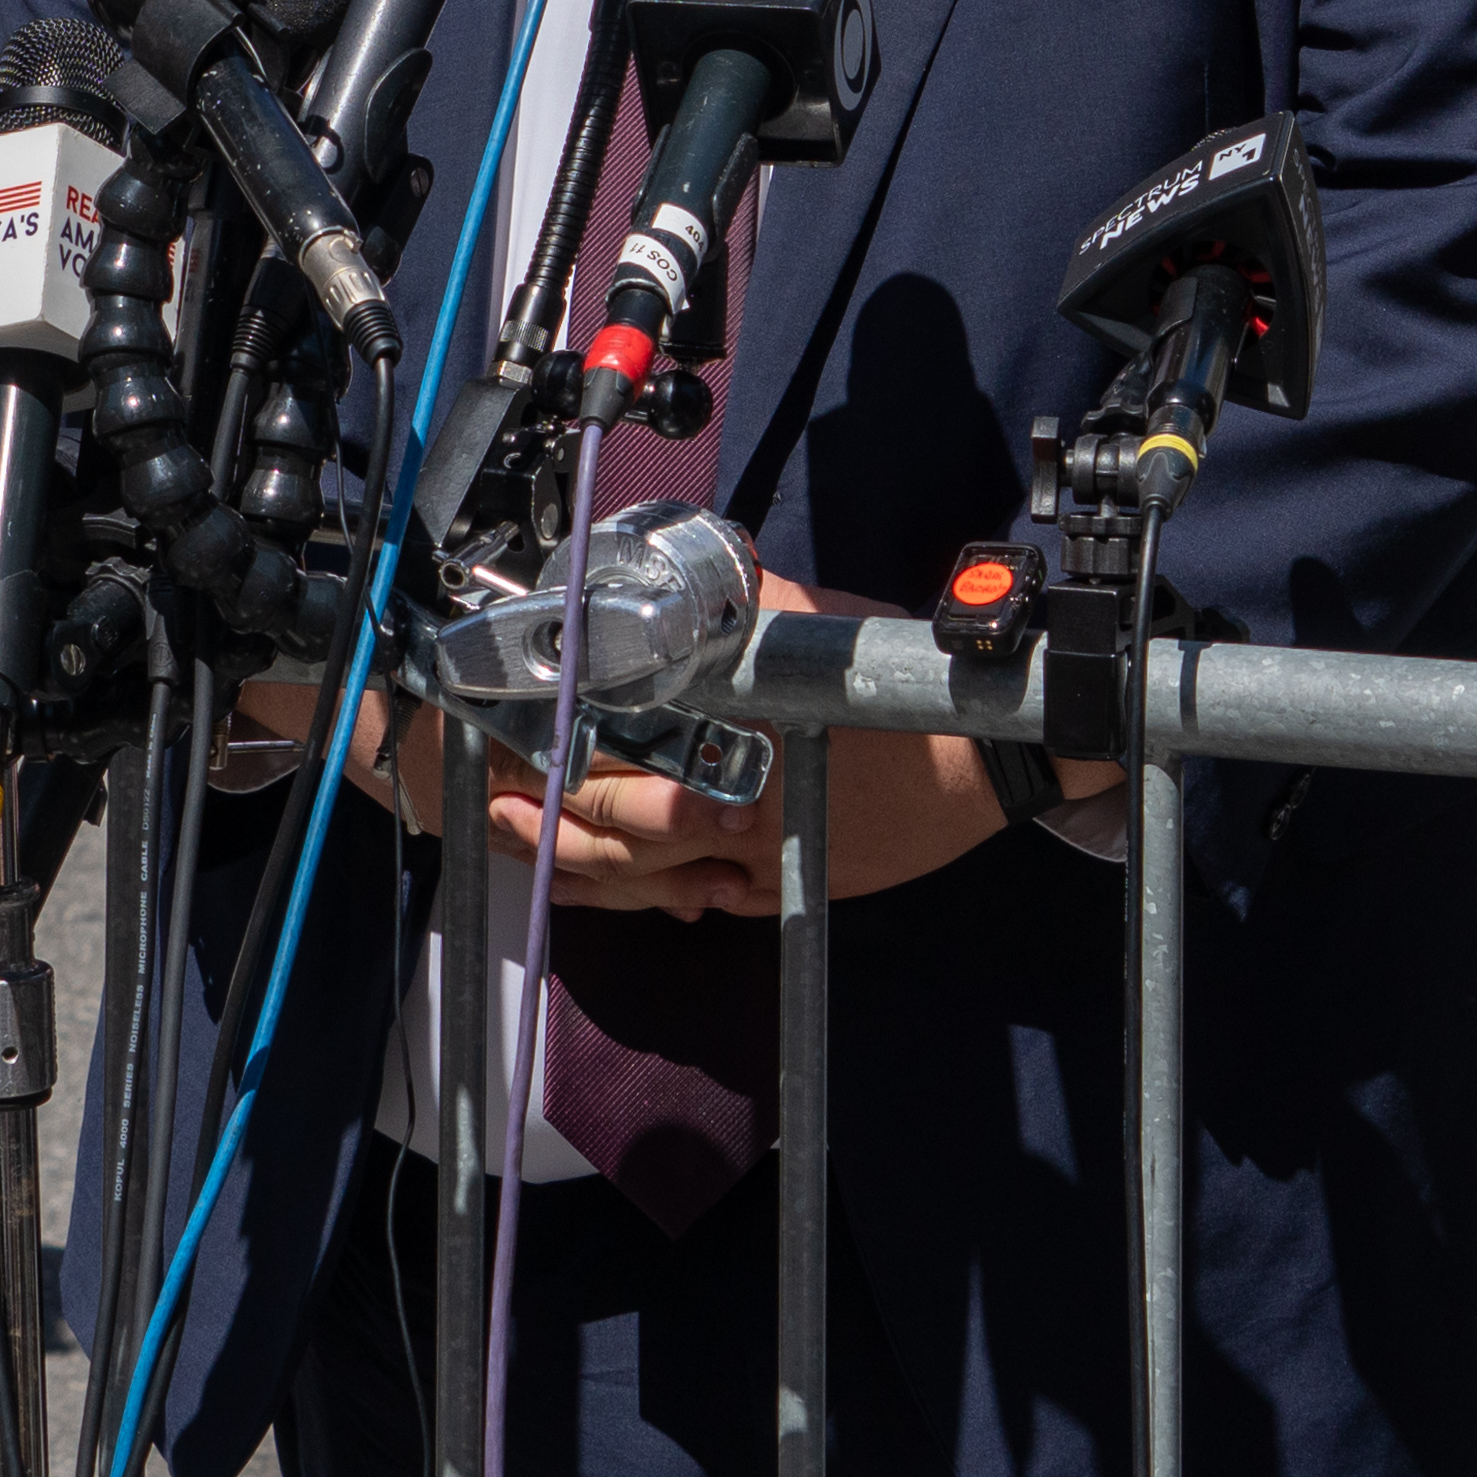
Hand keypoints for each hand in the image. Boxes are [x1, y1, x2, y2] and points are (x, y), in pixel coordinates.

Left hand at [386, 575, 1019, 916]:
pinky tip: (606, 890)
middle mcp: (737, 810)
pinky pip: (694, 900)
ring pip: (645, 873)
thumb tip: (706, 575)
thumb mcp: (830, 625)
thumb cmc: (912, 694)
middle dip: (548, 812)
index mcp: (739, 741)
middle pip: (620, 823)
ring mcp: (757, 859)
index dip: (564, 742)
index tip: (516, 732)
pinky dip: (642, 898)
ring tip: (523, 841)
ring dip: (574, 861)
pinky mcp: (781, 887)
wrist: (982, 763)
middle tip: (494, 796)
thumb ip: (757, 606)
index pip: (628, 747)